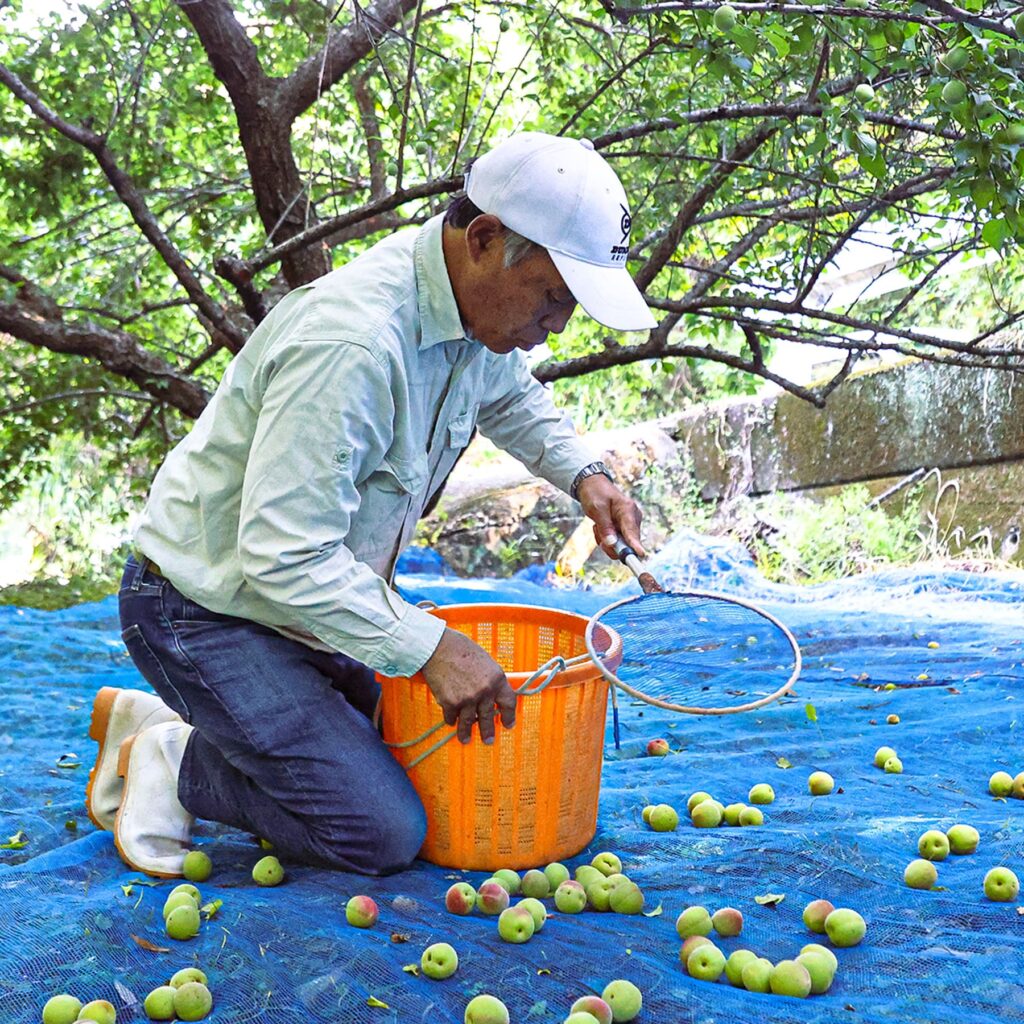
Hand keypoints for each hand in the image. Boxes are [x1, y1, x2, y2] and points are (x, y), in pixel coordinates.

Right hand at [421, 628, 516, 743]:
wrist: (437, 647)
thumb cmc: (460, 649)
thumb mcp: (484, 662)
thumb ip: (489, 680)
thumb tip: (490, 695)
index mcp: (496, 679)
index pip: (508, 702)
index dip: (509, 715)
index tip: (508, 724)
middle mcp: (484, 691)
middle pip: (488, 717)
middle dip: (488, 732)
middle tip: (488, 740)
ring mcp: (467, 699)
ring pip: (469, 722)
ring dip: (466, 733)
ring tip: (466, 739)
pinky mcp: (450, 703)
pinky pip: (452, 717)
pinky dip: (451, 720)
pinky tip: (451, 721)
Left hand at [576, 473, 645, 560]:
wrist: (593, 486)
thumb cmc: (595, 494)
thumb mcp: (596, 509)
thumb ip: (605, 527)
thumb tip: (612, 544)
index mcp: (628, 509)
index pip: (632, 531)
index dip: (635, 545)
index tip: (641, 554)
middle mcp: (633, 517)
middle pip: (628, 543)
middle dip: (611, 544)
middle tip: (597, 531)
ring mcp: (630, 523)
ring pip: (621, 545)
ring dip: (606, 540)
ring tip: (598, 526)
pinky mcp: (626, 528)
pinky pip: (618, 542)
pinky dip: (607, 538)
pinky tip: (601, 527)